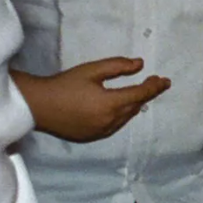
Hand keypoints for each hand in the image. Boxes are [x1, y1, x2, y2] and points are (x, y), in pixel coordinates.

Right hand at [17, 59, 169, 143]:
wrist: (37, 105)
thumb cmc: (64, 85)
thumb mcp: (91, 70)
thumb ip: (118, 66)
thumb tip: (140, 64)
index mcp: (112, 104)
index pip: (141, 95)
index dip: (154, 87)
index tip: (165, 81)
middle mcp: (110, 121)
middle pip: (135, 106)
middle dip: (146, 94)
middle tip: (155, 84)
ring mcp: (101, 132)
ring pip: (126, 118)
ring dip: (134, 105)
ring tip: (140, 94)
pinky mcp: (92, 137)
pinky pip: (115, 126)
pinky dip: (122, 116)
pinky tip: (121, 109)